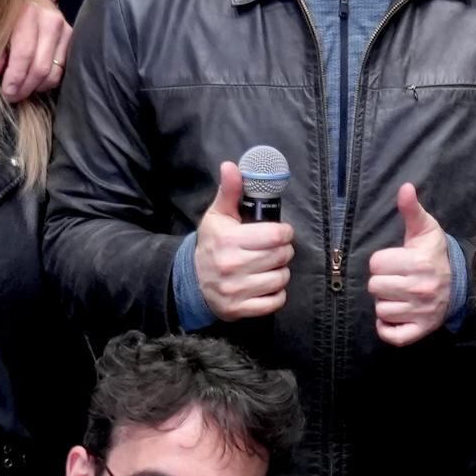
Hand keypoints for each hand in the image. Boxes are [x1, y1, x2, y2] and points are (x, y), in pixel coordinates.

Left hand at [0, 0, 70, 101]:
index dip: (14, 78)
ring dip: (37, 87)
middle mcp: (49, 18)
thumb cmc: (0, 11)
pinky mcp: (70, 36)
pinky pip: (62, 69)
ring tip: (21, 89)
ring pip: (54, 72)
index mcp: (26, 11)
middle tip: (12, 96)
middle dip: (25, 87)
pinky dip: (48, 80)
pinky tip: (34, 81)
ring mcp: (63, 27)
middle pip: (40, 67)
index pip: (24, 54)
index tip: (6, 92)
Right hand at [194, 159, 295, 319]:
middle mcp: (232, 266)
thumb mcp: (217, 216)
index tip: (279, 232)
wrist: (191, 282)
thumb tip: (231, 166)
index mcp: (229, 240)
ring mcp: (236, 290)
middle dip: (283, 250)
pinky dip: (276, 293)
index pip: (276, 235)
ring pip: (281, 278)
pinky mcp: (240, 309)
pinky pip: (275, 301)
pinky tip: (265, 284)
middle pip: (282, 256)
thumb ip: (229, 191)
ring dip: (280, 271)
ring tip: (269, 266)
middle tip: (274, 249)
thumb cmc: (211, 245)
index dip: (284, 232)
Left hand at [364, 182, 451, 345]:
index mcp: (418, 263)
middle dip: (382, 282)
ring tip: (399, 294)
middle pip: (374, 287)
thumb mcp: (425, 229)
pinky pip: (392, 335)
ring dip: (385, 302)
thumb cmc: (435, 253)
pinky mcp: (420, 330)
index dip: (382, 262)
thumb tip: (405, 187)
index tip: (395, 261)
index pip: (376, 264)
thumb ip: (411, 209)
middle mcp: (419, 289)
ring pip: (380, 309)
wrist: (460, 282)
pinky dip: (387, 327)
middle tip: (397, 278)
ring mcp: (420, 312)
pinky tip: (393, 314)